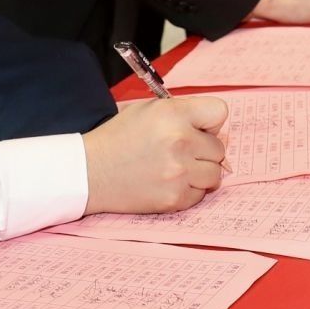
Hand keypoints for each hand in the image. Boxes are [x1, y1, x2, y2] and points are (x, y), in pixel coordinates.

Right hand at [81, 96, 227, 213]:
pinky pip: (200, 194)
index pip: (220, 112)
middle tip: (179, 151)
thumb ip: (183, 113)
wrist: (89, 172)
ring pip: (215, 174)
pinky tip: (168, 183)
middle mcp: (180, 142)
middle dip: (203, 149)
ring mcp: (179, 173)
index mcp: (173, 114)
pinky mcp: (174, 198)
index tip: (198, 127)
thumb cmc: (118, 138)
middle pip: (219, 147)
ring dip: (200, 172)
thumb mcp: (148, 110)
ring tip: (176, 168)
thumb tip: (214, 127)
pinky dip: (189, 190)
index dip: (210, 121)